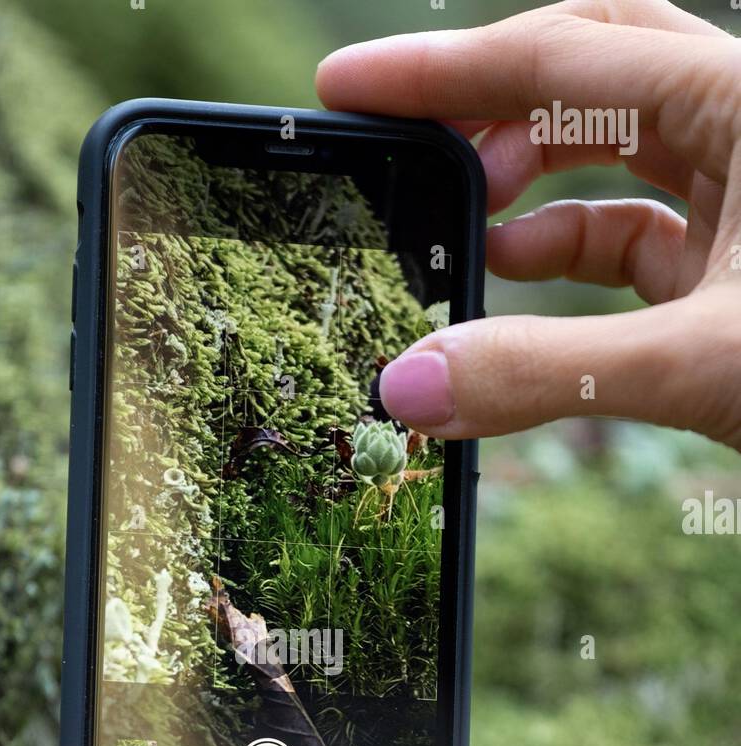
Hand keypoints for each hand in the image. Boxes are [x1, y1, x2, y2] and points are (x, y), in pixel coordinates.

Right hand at [317, 0, 740, 448]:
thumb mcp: (696, 361)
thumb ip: (549, 371)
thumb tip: (408, 387)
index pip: (563, 53)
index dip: (441, 72)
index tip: (348, 88)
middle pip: (588, 73)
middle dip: (485, 106)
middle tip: (401, 146)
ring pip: (616, 149)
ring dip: (524, 185)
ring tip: (454, 229)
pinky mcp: (740, 259)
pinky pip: (640, 227)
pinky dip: (567, 249)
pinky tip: (514, 274)